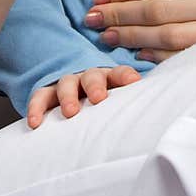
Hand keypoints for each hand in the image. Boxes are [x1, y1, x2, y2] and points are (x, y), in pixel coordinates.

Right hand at [26, 65, 141, 127]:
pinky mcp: (47, 93)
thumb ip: (132, 102)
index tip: (134, 83)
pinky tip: (35, 122)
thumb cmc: (102, 100)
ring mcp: (67, 84)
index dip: (125, 76)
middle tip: (98, 98)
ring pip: (66, 84)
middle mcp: (87, 77)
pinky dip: (36, 108)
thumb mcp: (117, 100)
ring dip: (68, 96)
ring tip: (70, 112)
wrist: (74, 90)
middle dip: (95, 86)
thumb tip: (161, 113)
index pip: (119, 73)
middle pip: (92, 76)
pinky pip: (40, 97)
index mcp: (109, 78)